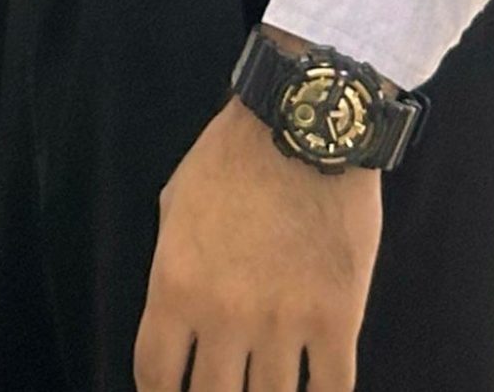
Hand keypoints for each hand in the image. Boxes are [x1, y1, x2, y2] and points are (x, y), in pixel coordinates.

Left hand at [135, 100, 380, 391]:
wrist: (301, 127)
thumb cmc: (231, 160)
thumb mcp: (176, 206)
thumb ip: (173, 269)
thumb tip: (178, 326)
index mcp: (176, 283)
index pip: (156, 374)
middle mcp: (226, 314)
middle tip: (220, 388)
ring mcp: (284, 322)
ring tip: (263, 386)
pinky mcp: (338, 322)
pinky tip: (313, 391)